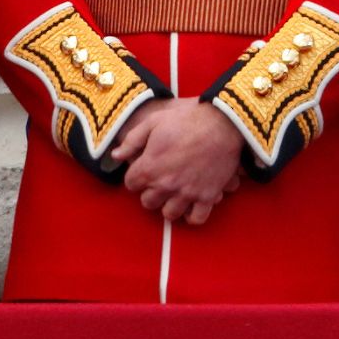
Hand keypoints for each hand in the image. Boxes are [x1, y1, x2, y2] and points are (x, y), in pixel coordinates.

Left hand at [111, 98, 244, 224]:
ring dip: (169, 205)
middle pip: (148, 202)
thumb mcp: (154, 122)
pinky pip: (196, 218)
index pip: (131, 184)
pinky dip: (192, 215)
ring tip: (174, 193)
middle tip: (160, 180)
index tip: (144, 168)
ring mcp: (187, 193)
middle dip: (151, 192)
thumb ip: (131, 140)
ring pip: (169, 214)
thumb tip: (115, 155)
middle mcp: (165, 185)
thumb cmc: (187, 119)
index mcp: (149, 168)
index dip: (136, 175)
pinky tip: (191, 204)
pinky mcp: (206, 196)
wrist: (223, 122)